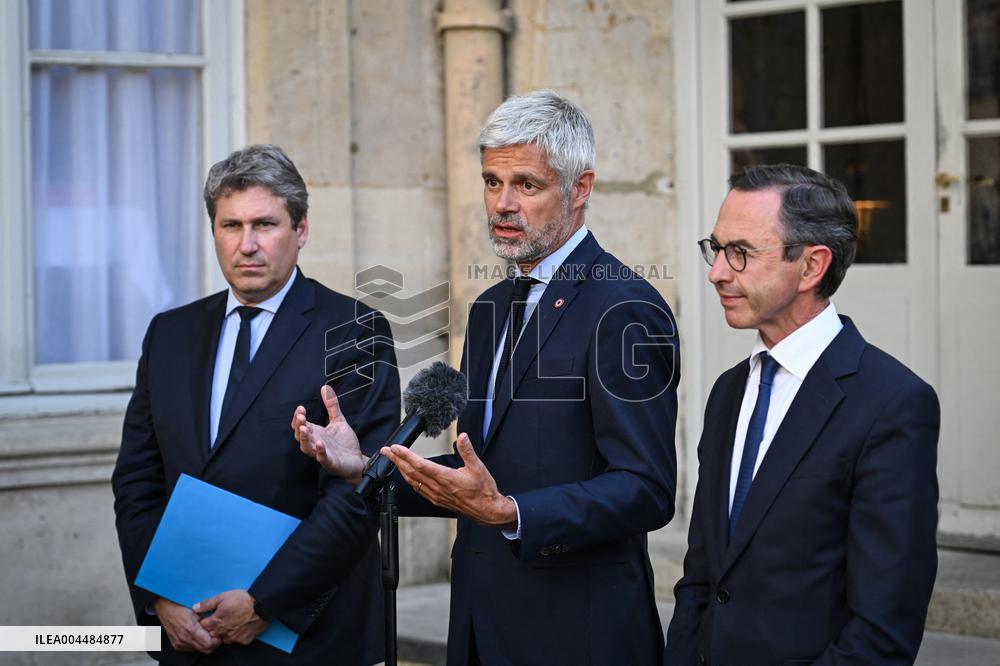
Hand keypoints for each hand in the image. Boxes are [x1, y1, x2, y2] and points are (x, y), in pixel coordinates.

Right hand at [153, 597, 220, 653]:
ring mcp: (179, 643)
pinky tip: (198, 634)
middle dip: (213, 643)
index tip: (219, 633)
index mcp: (190, 629)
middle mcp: (184, 639)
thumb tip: (218, 625)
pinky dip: (197, 643)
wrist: (164, 606)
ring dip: (204, 643)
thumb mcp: (197, 609)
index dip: (217, 640)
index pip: (209, 644)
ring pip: (199, 650)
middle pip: (205, 650)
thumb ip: (207, 619)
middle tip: (216, 634)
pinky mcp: (176, 644)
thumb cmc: (181, 604)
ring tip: (206, 633)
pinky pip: (191, 648)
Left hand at [194, 589, 266, 644]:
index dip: (205, 621)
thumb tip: (195, 608)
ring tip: (232, 622)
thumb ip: (207, 604)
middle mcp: (223, 633)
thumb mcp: (222, 597)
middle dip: (214, 629)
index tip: (209, 617)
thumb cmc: (242, 599)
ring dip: (225, 633)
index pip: (203, 627)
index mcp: (216, 622)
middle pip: (212, 635)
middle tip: (222, 619)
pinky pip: (237, 640)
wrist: (262, 605)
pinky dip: (237, 635)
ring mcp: (234, 638)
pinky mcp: (244, 640)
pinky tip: (241, 626)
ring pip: (224, 639)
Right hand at [293, 384, 366, 483]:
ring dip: (305, 439)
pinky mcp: (331, 462)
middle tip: (301, 417)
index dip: (298, 417)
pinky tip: (321, 444)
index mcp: (316, 433)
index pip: (300, 425)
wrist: (357, 460)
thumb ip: (332, 406)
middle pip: (301, 436)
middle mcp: (316, 443)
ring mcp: (322, 454)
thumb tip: (325, 387)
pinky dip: (320, 452)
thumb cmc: (344, 442)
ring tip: (305, 429)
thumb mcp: (338, 420)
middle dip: (299, 426)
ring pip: (307, 448)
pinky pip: (322, 459)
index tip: (301, 408)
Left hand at [385, 433, 516, 528]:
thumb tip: (462, 436)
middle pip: (411, 473)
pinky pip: (418, 490)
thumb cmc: (483, 491)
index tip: (395, 448)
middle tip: (386, 451)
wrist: (487, 511)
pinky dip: (409, 481)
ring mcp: (436, 495)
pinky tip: (407, 476)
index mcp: (446, 478)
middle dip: (396, 461)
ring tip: (392, 461)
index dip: (406, 456)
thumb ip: (468, 451)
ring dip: (400, 470)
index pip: (420, 465)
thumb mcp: (478, 467)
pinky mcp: (437, 500)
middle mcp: (438, 488)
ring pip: (413, 482)